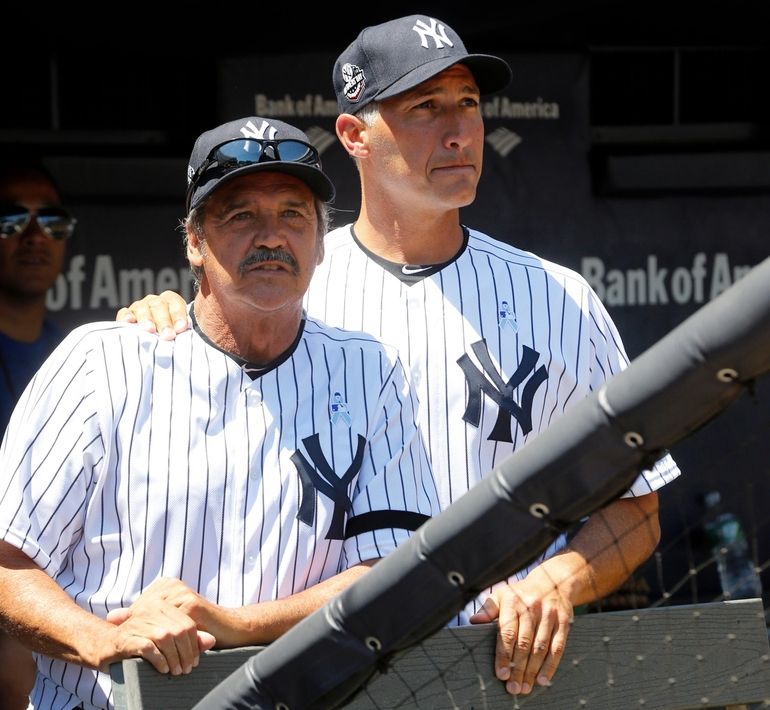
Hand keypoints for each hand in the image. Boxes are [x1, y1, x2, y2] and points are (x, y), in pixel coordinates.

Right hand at [104, 597, 214, 675]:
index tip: (194, 660)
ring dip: (174, 657)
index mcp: (161, 605)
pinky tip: (163, 668)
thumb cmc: (138, 641)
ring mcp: (136, 623)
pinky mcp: (125, 639)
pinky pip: (147, 647)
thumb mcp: (164, 637)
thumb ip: (187, 637)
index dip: (194, 644)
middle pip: (179, 631)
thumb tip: (212, 640)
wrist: (102, 644)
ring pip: (165, 638)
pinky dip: (159, 659)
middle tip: (186, 669)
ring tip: (176, 671)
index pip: (187, 623)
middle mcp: (149, 610)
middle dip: (186, 653)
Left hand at [107, 577, 238, 648]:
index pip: (139, 609)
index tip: (141, 646)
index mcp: (165, 585)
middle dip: (146, 638)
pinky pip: (171, 630)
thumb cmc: (197, 626)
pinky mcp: (191, 606)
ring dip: (158, 647)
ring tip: (160, 662)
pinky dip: (168, 647)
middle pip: (146, 616)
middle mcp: (171, 585)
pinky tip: (170, 659)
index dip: (138, 630)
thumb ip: (143, 616)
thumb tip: (111, 616)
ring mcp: (181, 593)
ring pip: (158, 625)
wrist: (229, 627)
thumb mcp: (167, 620)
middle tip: (146, 656)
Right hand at [116, 291, 188, 340]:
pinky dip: (126, 316)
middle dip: (164, 321)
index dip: (178, 315)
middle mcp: (155, 302)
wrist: (157, 341)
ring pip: (142, 308)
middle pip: (159, 306)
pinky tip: (129, 321)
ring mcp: (140, 307)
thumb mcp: (181, 331)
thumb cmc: (173, 336)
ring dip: (146, 319)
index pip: (175, 303)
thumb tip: (186, 335)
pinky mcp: (126, 315)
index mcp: (171, 302)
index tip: (181, 328)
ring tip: (150, 330)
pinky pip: (124, 313)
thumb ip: (183, 330)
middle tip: (168, 335)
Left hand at [469, 579, 572, 695]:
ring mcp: (549, 615)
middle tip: (513, 688)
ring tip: (525, 688)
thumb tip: (473, 621)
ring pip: (540, 648)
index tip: (501, 674)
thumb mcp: (502, 595)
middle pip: (524, 644)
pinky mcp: (564, 622)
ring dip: (533, 671)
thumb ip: (488, 609)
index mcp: (513, 601)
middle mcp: (531, 607)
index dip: (504, 655)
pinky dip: (551, 665)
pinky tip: (543, 679)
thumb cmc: (521, 594)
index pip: (507, 632)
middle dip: (518, 669)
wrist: (552, 581)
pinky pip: (557, 647)